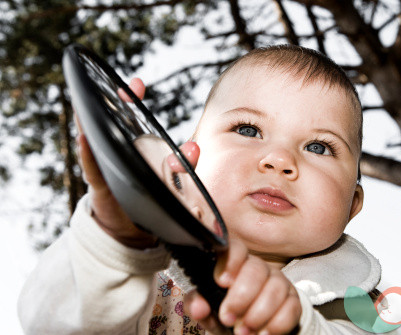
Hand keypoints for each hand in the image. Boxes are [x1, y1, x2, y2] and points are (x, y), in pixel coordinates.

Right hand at [75, 78, 199, 248]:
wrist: (128, 230)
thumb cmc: (149, 200)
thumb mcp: (170, 185)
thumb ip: (183, 169)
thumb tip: (195, 149)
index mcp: (134, 151)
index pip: (133, 121)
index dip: (131, 101)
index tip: (137, 83)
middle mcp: (119, 154)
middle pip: (117, 124)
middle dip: (124, 105)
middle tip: (133, 88)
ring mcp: (107, 168)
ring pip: (102, 142)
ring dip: (103, 120)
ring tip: (105, 103)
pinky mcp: (100, 188)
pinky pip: (93, 170)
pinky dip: (88, 155)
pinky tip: (85, 139)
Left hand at [184, 240, 301, 334]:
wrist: (247, 331)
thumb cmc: (227, 313)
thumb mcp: (208, 309)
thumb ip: (197, 305)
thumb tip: (198, 307)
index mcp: (235, 263)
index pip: (235, 249)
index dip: (230, 261)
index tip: (222, 282)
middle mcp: (258, 268)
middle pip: (256, 270)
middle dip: (241, 297)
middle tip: (228, 318)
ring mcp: (278, 282)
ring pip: (275, 288)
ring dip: (258, 314)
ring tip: (243, 331)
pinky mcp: (293, 300)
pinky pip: (292, 307)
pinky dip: (276, 324)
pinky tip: (263, 334)